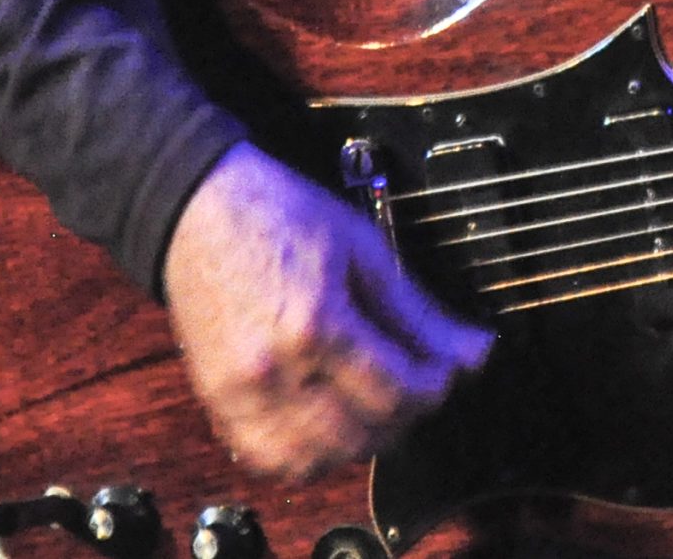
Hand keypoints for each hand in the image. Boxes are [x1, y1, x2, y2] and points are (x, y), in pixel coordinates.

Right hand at [162, 142, 494, 480]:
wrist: (199, 211)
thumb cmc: (279, 217)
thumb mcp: (364, 249)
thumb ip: (418, 313)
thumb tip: (473, 352)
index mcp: (314, 325)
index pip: (394, 393)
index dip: (435, 388)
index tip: (448, 371)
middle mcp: (272, 371)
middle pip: (360, 435)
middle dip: (403, 418)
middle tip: (417, 385)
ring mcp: (238, 394)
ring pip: (314, 460)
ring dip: (358, 443)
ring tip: (376, 404)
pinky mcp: (217, 403)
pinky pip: (268, 459)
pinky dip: (307, 454)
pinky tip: (328, 423)